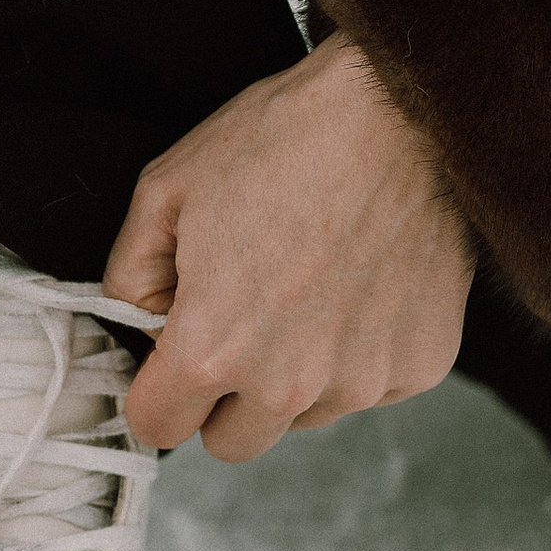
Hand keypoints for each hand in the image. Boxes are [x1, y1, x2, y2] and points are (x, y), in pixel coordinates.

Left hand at [104, 36, 473, 459]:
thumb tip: (140, 327)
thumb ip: (131, 278)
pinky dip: (360, 352)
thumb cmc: (282, 139)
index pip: (157, 427)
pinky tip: (360, 284)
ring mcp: (361, 381)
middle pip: (232, 441)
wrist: (401, 109)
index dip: (157, 389)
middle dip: (223, 397)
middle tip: (242, 322)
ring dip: (296, 375)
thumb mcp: (166, 191)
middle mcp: (286, 385)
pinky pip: (370, 387)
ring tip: (310, 288)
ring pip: (303, 416)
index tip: (173, 358)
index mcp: (210, 351)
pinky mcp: (420, 365)